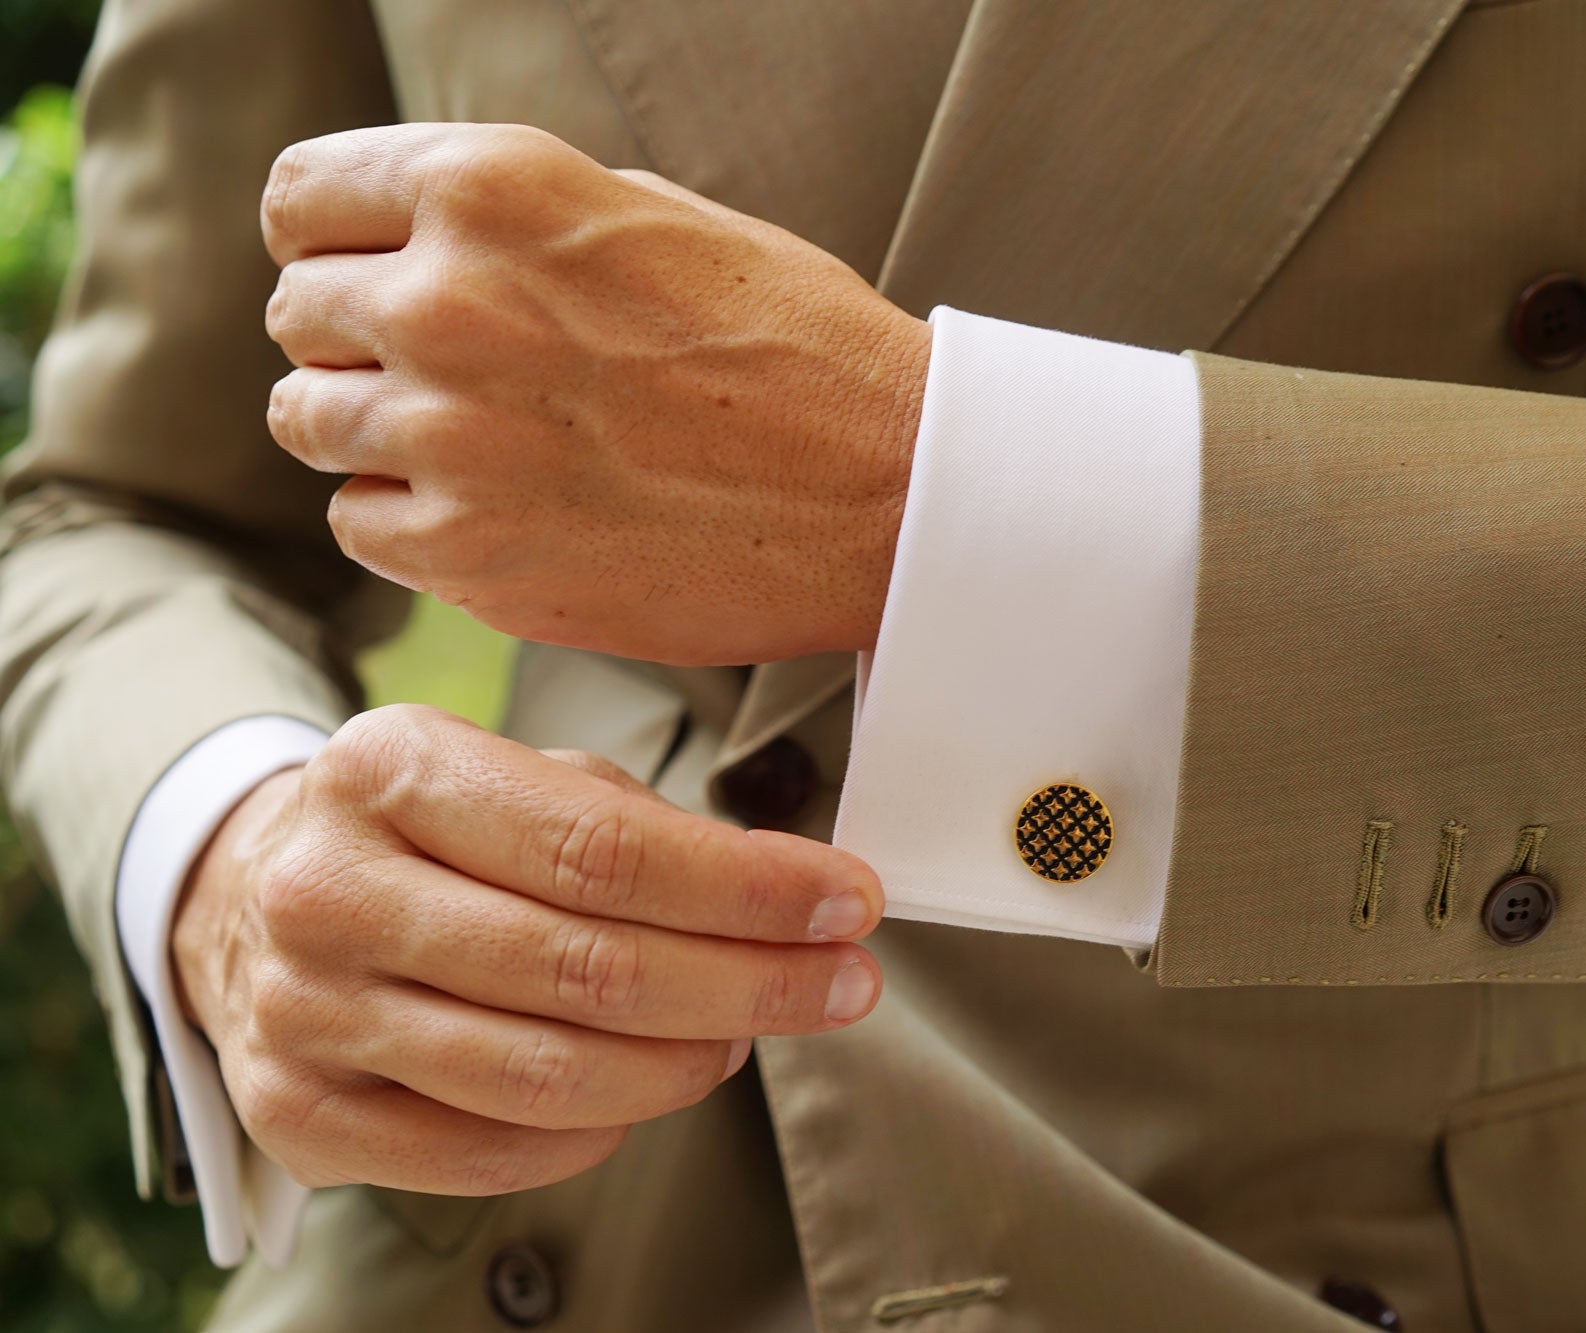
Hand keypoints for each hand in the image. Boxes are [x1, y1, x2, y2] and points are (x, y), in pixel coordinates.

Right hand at [170, 704, 882, 1193]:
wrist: (251, 894)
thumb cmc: (423, 831)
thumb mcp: (513, 775)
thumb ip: (638, 827)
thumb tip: (790, 898)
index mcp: (391, 769)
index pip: (604, 849)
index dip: (748, 889)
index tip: (848, 901)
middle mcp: (328, 889)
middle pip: (590, 968)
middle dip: (751, 983)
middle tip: (841, 983)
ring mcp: (303, 1012)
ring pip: (548, 1074)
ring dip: (687, 1064)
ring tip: (748, 1033)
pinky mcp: (300, 1113)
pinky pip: (491, 1151)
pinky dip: (598, 1130)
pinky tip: (648, 1086)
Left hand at [259, 122, 929, 666]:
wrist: (888, 493)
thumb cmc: (797, 348)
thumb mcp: (652, 217)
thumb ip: (510, 219)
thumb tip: (409, 243)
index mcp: (493, 190)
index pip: (301, 198)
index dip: (329, 237)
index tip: (359, 270)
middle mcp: (448, 303)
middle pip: (299, 311)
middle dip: (358, 336)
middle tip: (450, 370)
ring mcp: (450, 438)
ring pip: (308, 420)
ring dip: (373, 429)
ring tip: (475, 443)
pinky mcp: (470, 557)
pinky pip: (360, 525)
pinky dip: (409, 520)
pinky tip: (499, 510)